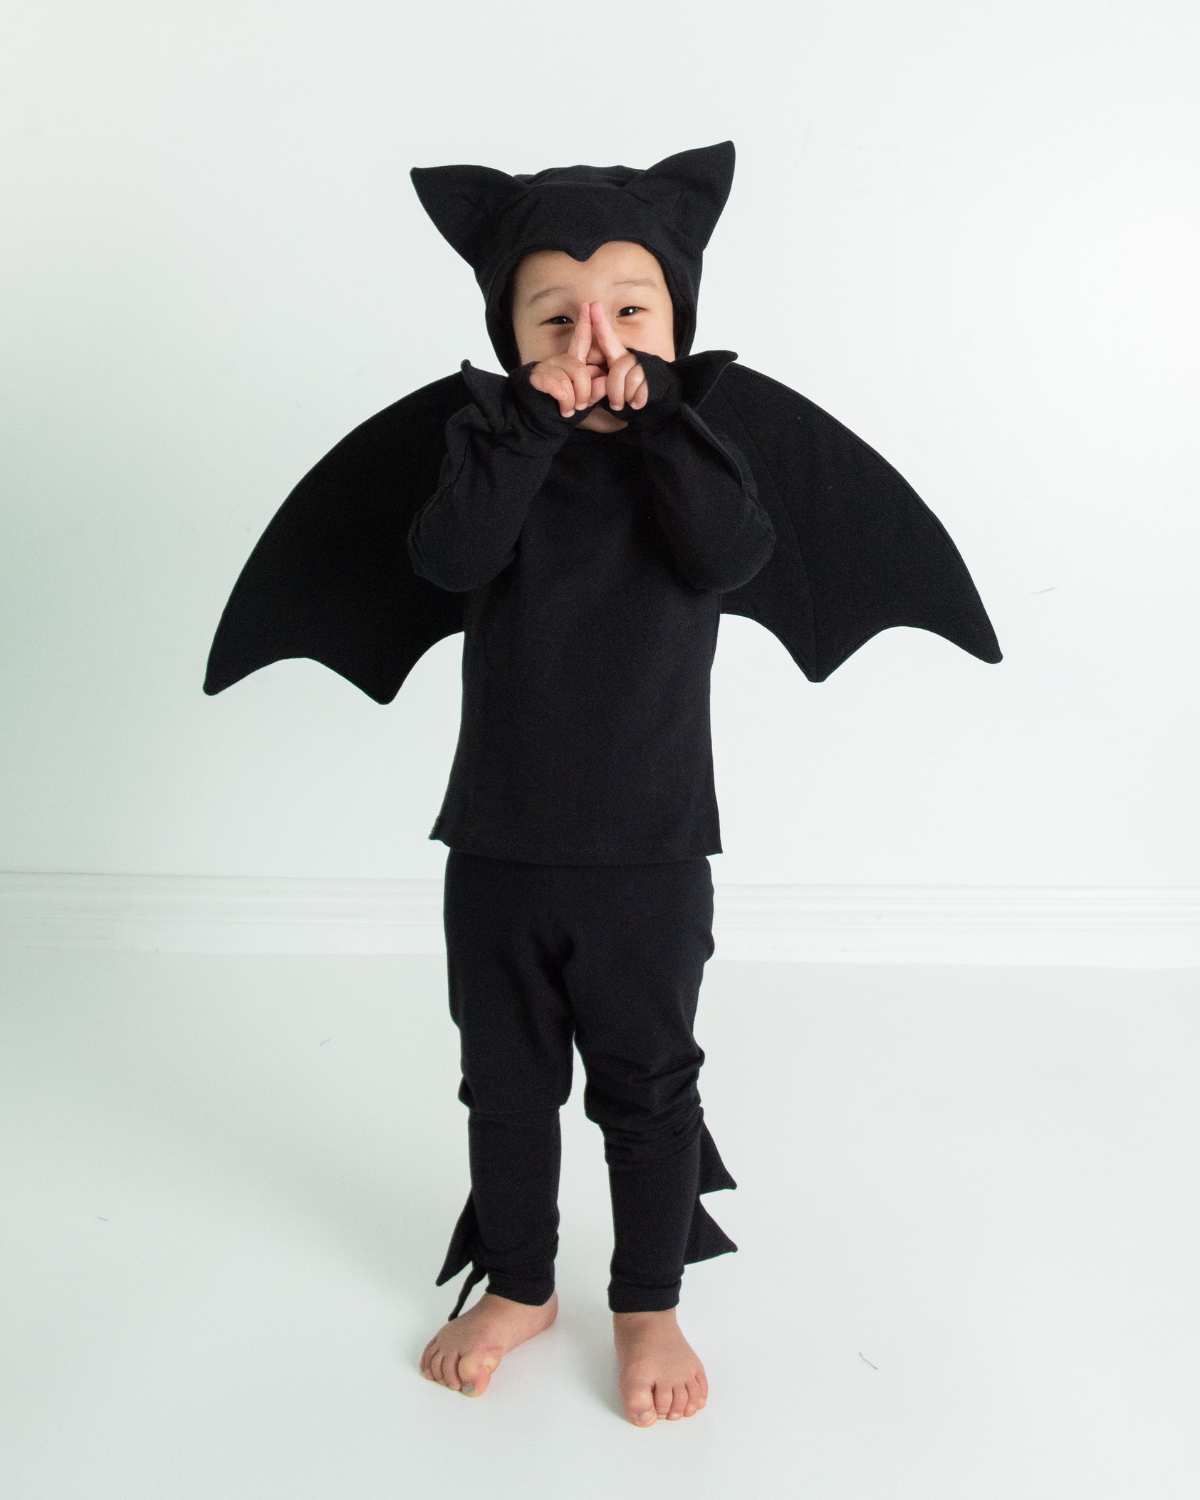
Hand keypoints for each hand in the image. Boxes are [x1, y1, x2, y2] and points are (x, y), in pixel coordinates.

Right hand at [528, 304, 606, 418]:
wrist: (536, 418)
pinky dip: (563, 399)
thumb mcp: (583, 400)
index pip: (581, 341)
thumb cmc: (561, 407)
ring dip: (573, 400)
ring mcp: (547, 366)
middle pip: (581, 369)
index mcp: (572, 362)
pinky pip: (558, 385)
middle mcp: (559, 360)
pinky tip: (561, 405)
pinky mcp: (537, 376)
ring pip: (570, 378)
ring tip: (568, 409)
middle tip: (580, 406)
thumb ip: (595, 391)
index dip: (586, 324)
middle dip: (585, 391)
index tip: (589, 304)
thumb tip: (604, 381)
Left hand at [588, 302, 649, 411]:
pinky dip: (638, 400)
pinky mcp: (655, 376)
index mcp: (617, 357)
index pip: (607, 338)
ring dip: (626, 397)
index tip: (592, 304)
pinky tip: (637, 403)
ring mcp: (643, 365)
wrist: (654, 400)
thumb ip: (598, 387)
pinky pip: (643, 389)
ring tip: (627, 402)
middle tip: (615, 404)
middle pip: (619, 370)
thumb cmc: (626, 394)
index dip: (599, 322)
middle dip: (615, 391)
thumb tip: (598, 385)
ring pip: (631, 379)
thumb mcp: (608, 389)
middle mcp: (630, 357)